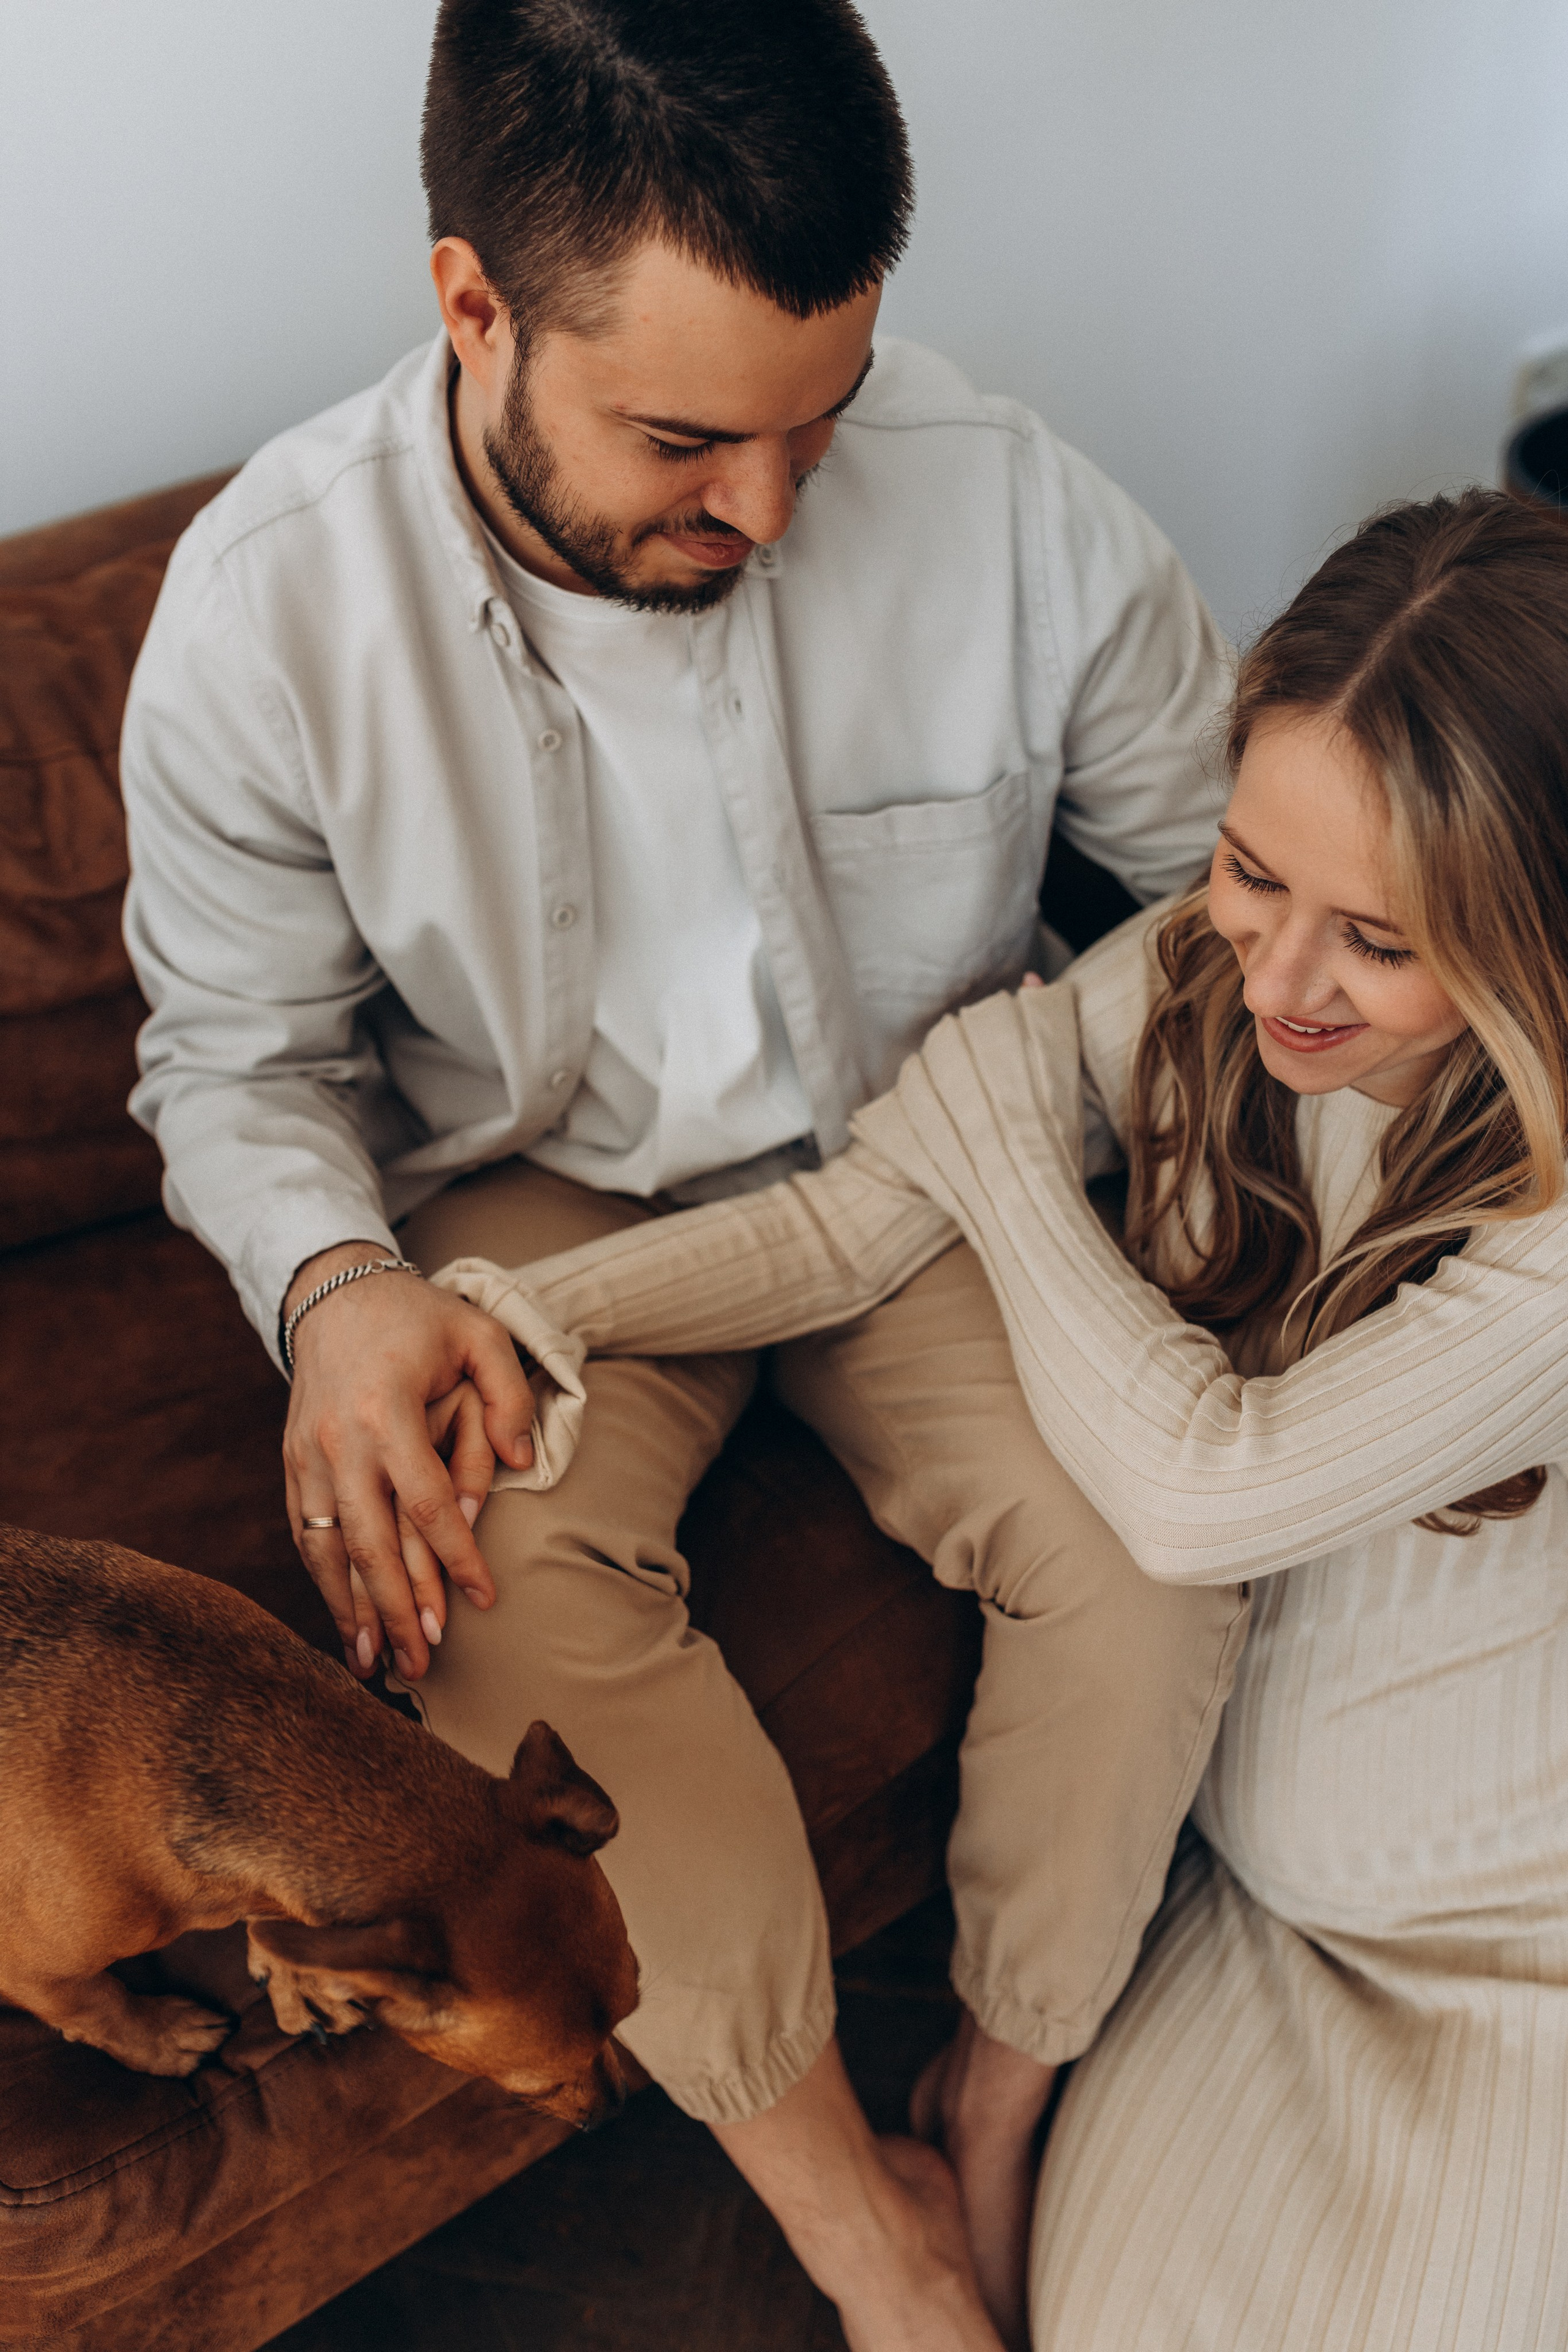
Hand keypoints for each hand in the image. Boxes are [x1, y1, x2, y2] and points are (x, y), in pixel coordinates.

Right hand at [281, 1243, 535, 1682]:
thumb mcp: (479, 1334)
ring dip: (352, 1612)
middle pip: (369, 1542)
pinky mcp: (291, 1464)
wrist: (331, 1292)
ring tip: (376, 1667)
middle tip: (426, 1663)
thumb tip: (521, 1464)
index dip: (456, 1556)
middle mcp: (338, 1439)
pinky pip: (305, 1536)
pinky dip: (323, 1584)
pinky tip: (345, 1623)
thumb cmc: (417, 1316)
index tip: (484, 1599)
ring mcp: (306, 1455)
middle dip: (399, 1607)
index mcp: (384, 1408)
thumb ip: (508, 1395)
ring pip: (326, 1550)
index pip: (425, 1500)